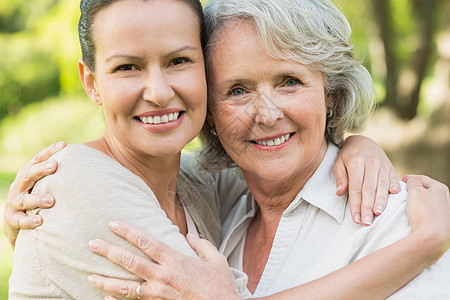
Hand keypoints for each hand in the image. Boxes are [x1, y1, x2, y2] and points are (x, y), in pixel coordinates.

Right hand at [3, 141, 64, 248]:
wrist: (18, 221)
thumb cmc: (38, 196)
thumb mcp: (46, 183)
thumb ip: (61, 174)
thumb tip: (90, 159)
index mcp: (28, 174)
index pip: (38, 159)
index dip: (49, 151)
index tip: (64, 145)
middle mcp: (19, 186)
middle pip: (28, 174)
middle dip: (41, 169)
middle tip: (55, 166)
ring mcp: (15, 202)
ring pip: (25, 199)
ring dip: (38, 199)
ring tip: (52, 200)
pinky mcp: (13, 219)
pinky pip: (20, 220)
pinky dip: (29, 220)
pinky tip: (40, 221)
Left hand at [88, 221, 240, 299]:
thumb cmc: (220, 287)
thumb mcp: (217, 261)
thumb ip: (202, 245)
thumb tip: (189, 235)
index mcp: (175, 260)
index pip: (146, 241)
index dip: (127, 231)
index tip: (113, 223)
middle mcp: (163, 276)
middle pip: (130, 261)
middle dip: (109, 251)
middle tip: (92, 244)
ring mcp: (158, 294)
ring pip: (126, 287)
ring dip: (106, 280)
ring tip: (90, 276)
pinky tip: (105, 298)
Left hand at [334, 135, 399, 225]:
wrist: (363, 141)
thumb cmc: (348, 155)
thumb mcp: (338, 162)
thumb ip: (340, 177)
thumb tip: (340, 193)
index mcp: (356, 162)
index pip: (356, 187)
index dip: (356, 204)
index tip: (355, 218)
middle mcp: (370, 163)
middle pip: (369, 189)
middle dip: (368, 207)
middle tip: (367, 222)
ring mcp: (382, 165)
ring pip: (382, 185)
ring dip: (381, 201)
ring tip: (378, 214)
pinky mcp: (390, 166)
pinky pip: (393, 177)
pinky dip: (395, 186)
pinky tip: (394, 195)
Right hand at [404, 175, 449, 262]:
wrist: (432, 236)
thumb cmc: (424, 212)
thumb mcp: (415, 191)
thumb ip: (413, 183)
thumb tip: (413, 182)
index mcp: (440, 188)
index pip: (423, 179)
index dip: (411, 178)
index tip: (403, 179)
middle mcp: (445, 199)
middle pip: (427, 190)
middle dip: (416, 189)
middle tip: (404, 190)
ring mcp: (445, 211)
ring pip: (428, 201)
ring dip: (419, 200)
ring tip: (408, 202)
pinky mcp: (441, 221)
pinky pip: (429, 211)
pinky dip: (422, 209)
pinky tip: (416, 213)